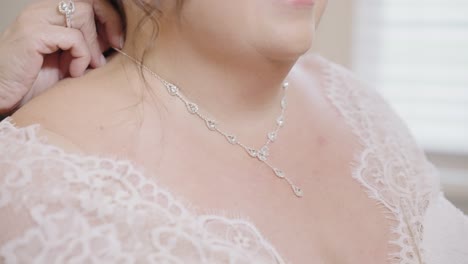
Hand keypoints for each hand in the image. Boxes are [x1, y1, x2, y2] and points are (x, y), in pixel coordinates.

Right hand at [0, 0, 122, 113]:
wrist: (4, 96)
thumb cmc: (35, 81)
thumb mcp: (70, 59)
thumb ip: (89, 45)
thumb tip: (115, 37)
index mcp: (50, 12)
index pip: (89, 0)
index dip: (110, 16)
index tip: (118, 40)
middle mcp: (42, 9)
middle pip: (89, 1)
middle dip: (110, 23)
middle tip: (115, 46)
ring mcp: (35, 18)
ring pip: (83, 14)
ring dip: (92, 44)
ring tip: (87, 66)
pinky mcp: (33, 34)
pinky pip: (74, 37)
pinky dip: (82, 57)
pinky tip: (73, 72)